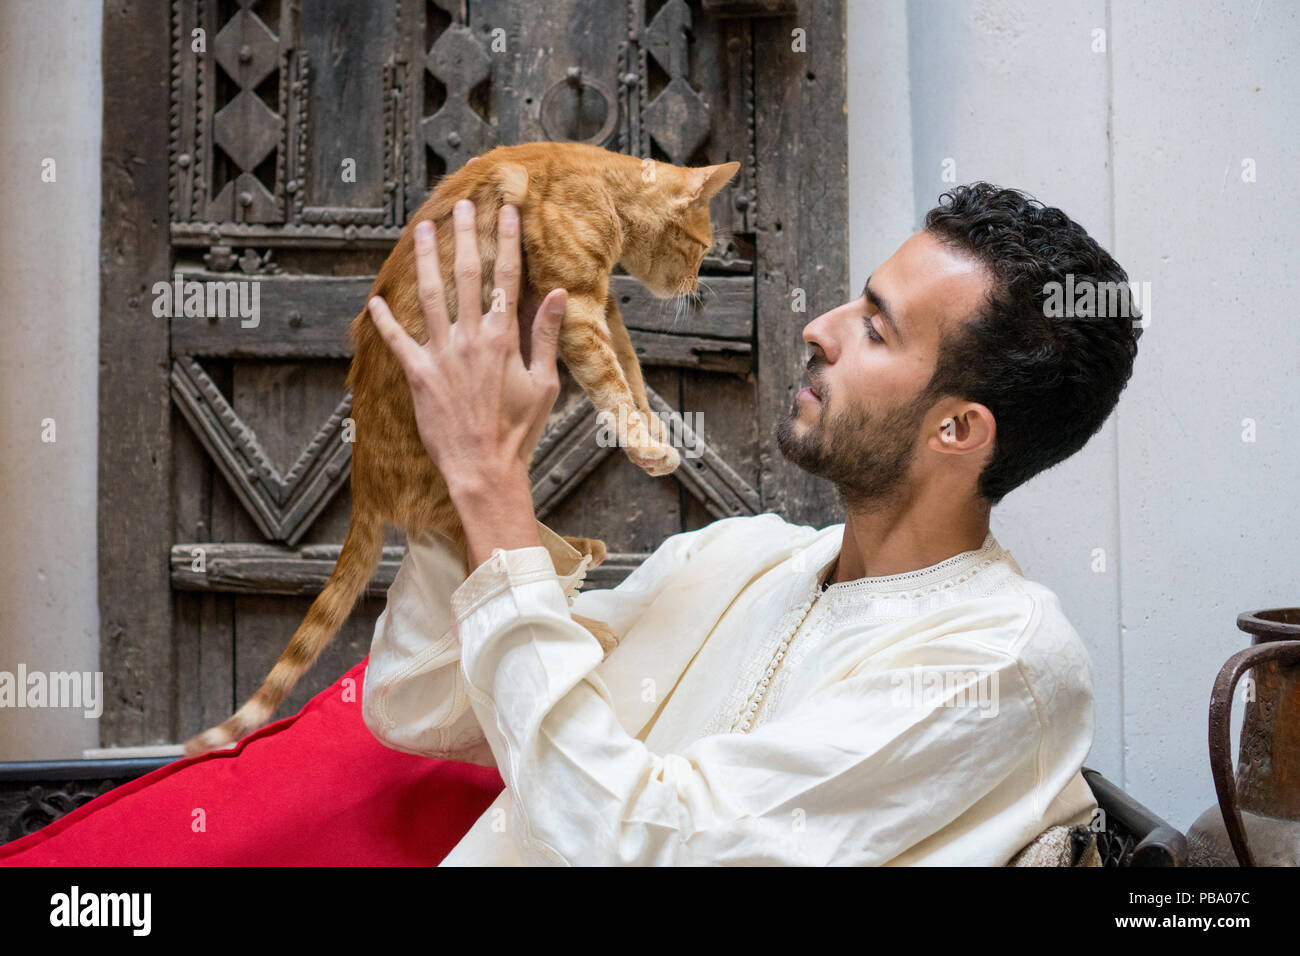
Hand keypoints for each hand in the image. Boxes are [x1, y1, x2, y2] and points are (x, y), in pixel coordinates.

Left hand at [366, 200, 565, 497]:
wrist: (485, 469)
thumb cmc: (519, 430)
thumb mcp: (545, 384)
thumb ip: (546, 336)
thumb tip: (558, 293)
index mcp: (504, 339)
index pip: (507, 277)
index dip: (505, 239)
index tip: (504, 210)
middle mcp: (471, 339)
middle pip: (467, 275)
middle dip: (464, 235)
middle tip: (459, 205)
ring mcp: (442, 356)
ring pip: (431, 296)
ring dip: (427, 260)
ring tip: (422, 229)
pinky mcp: (419, 376)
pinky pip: (398, 342)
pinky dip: (386, 321)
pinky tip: (376, 300)